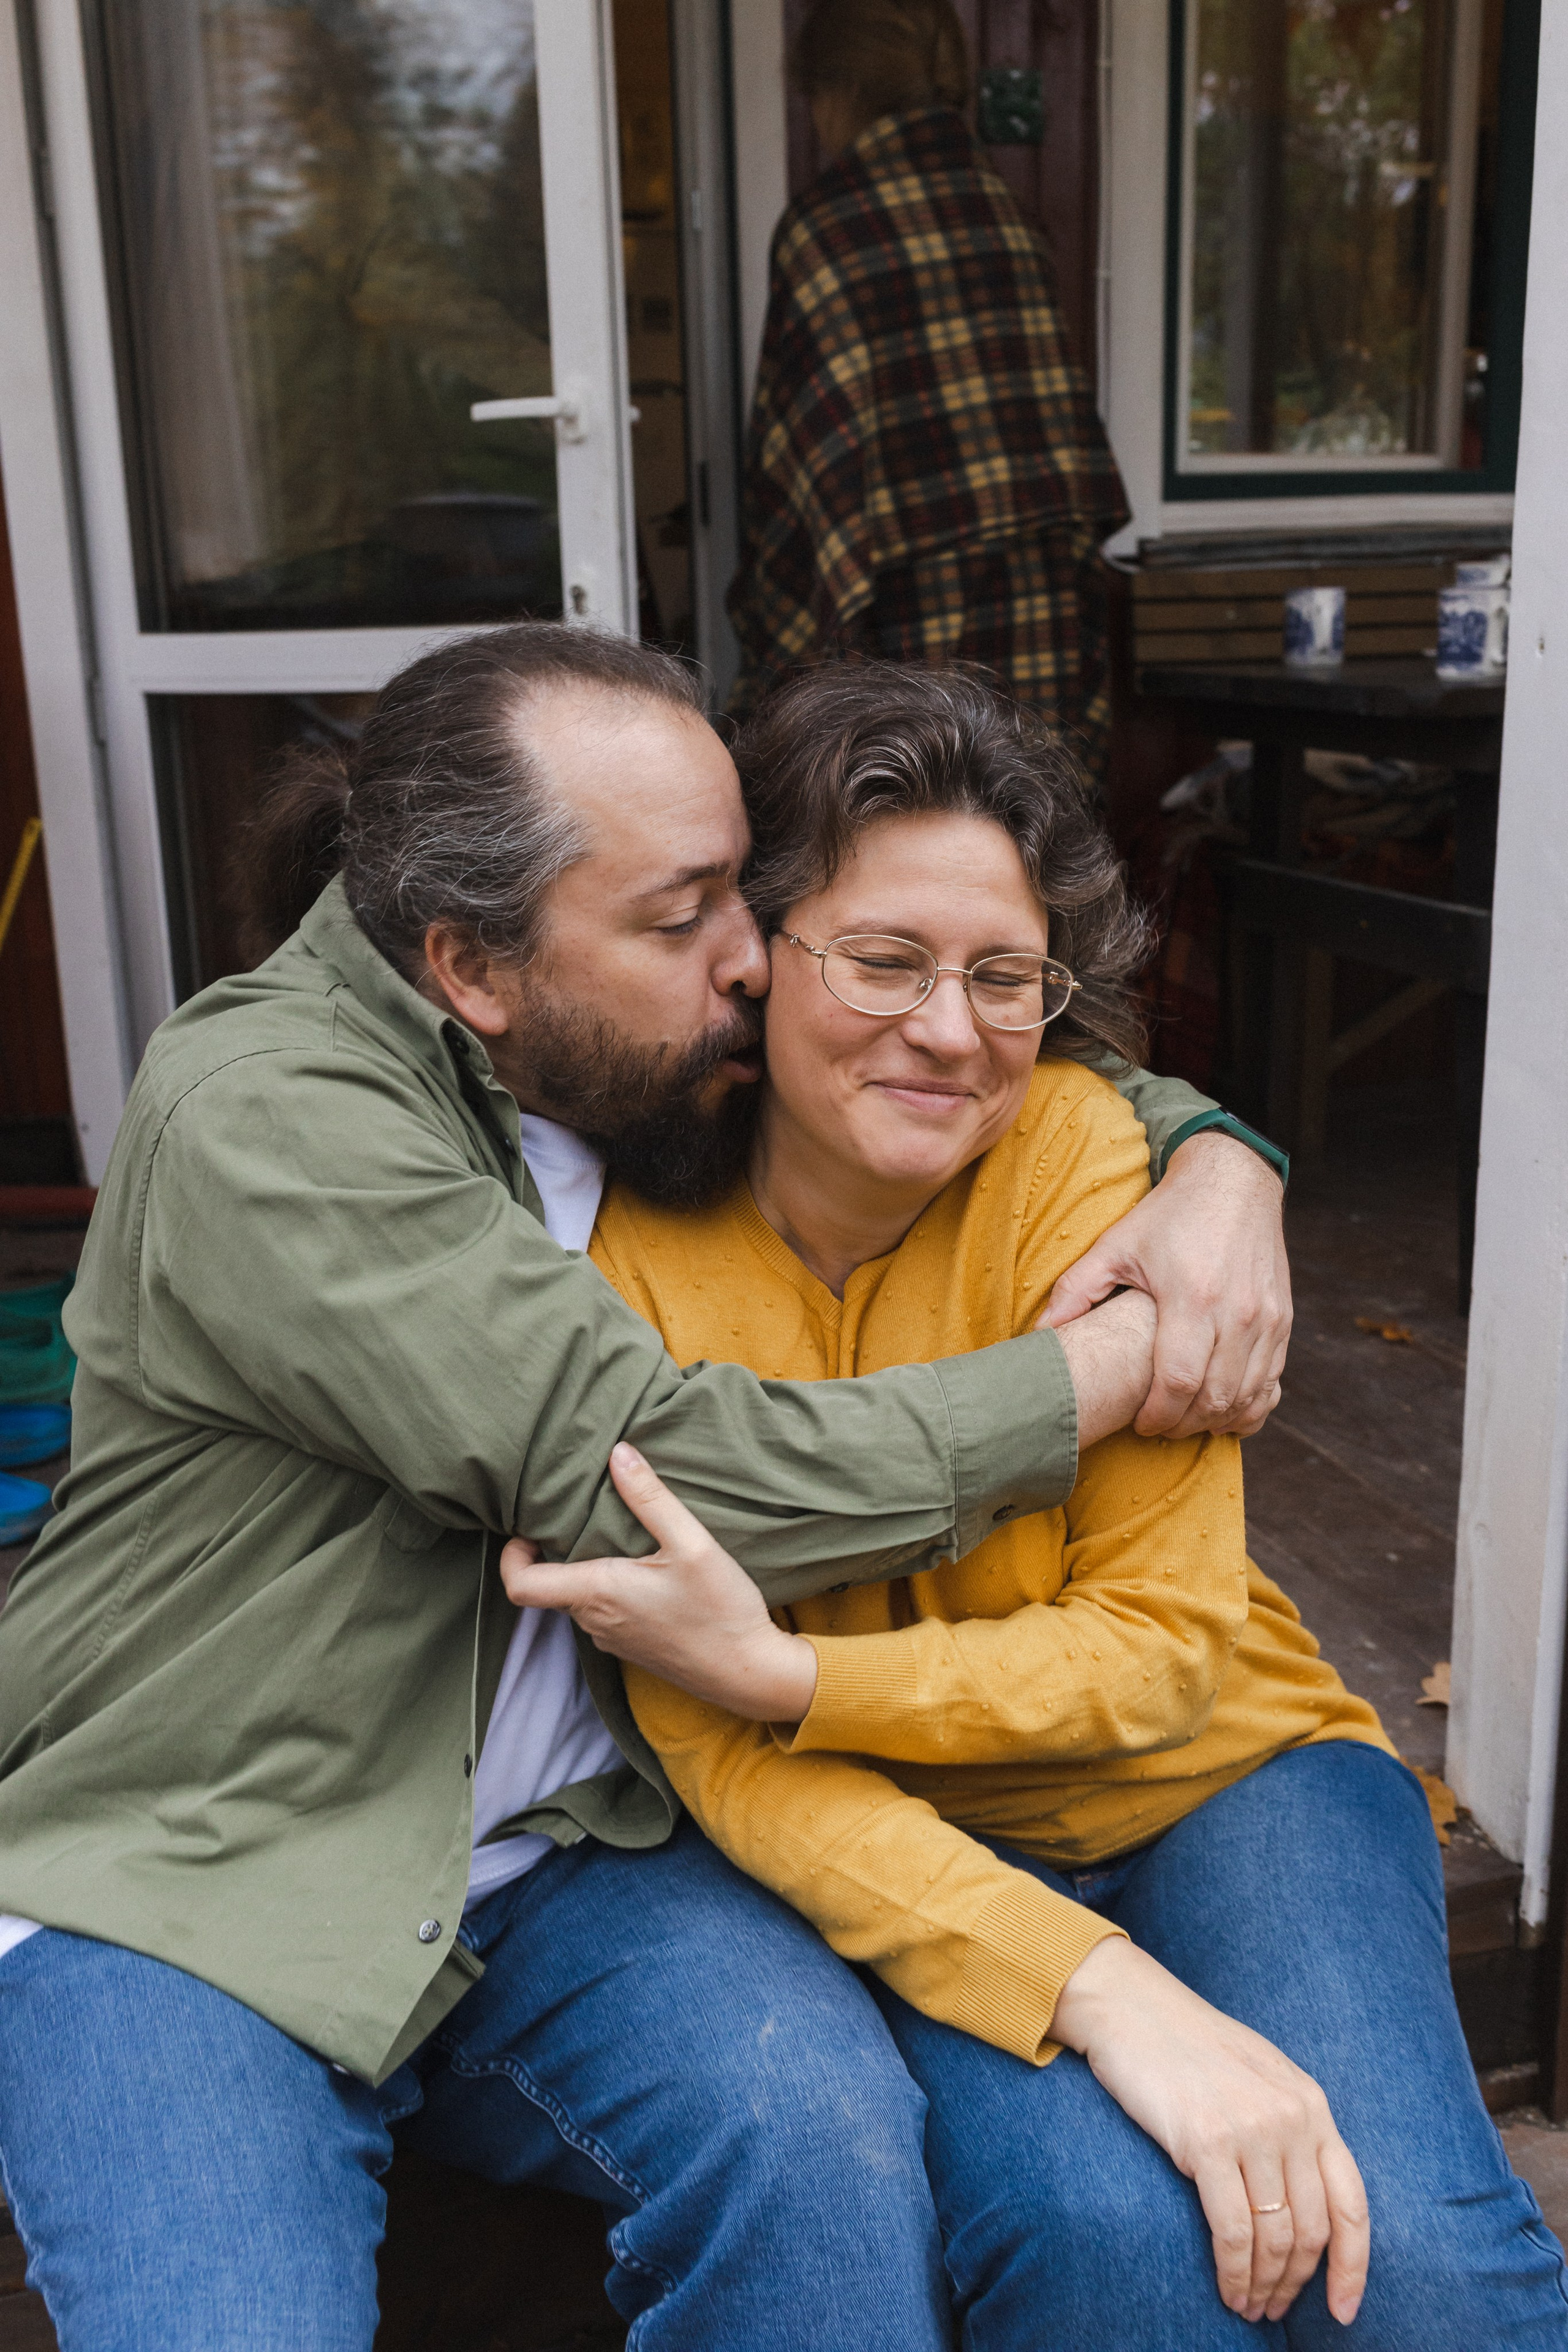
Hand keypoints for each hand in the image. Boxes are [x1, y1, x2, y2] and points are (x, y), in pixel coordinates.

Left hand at [500, 1444, 819, 1721]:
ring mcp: (612, 1640)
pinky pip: (603, 1615)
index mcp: (598, 1593)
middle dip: (556, 1552)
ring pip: (579, 1600)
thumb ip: (651, 1498)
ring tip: (617, 1538)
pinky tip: (646, 1573)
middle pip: (551, 1587)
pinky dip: (610, 1590)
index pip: (522, 1586)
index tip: (526, 1531)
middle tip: (579, 1517)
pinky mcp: (632, 1649)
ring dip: (587, 1571)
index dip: (512, 1557)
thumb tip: (618, 1453)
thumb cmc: (722, 1610)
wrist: (750, 1674)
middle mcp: (595, 1621)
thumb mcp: (692, 1543)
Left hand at [1040, 1132, 1290, 1437]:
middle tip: (1159, 1428)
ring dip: (1217, 1420)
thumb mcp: (1116, 1246)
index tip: (1140, 1424)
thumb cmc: (1170, 1215)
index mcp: (1192, 1298)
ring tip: (1187, 1422)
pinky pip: (1273, 1380)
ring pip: (1248, 1395)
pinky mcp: (1282, 1319)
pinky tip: (1226, 1412)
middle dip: (1184, 1424)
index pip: (1177, 1382)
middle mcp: (1236, 1313)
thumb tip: (1039, 1332)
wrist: (1234, 1181)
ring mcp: (1266, 1319)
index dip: (1158, 1415)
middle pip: (1215, 1398)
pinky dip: (1251, 1404)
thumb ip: (1076, 1290)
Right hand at [1051, 1936, 1366, 2326]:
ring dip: (1263, 2285)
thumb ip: (1290, 2126)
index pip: (1352, 2204)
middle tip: (1274, 2310)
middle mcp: (1291, 2117)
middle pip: (1312, 2230)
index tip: (1342, 2310)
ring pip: (1274, 2237)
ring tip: (1247, 2307)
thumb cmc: (1191, 2046)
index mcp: (1311, 2103)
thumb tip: (1304, 2200)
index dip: (1353, 2267)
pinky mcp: (1207, 2141)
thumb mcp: (1261, 2077)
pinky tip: (1227, 2289)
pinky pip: (1232, 2230)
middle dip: (1295, 2283)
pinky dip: (1233, 2272)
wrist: (1132, 2007)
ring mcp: (1251, 2129)